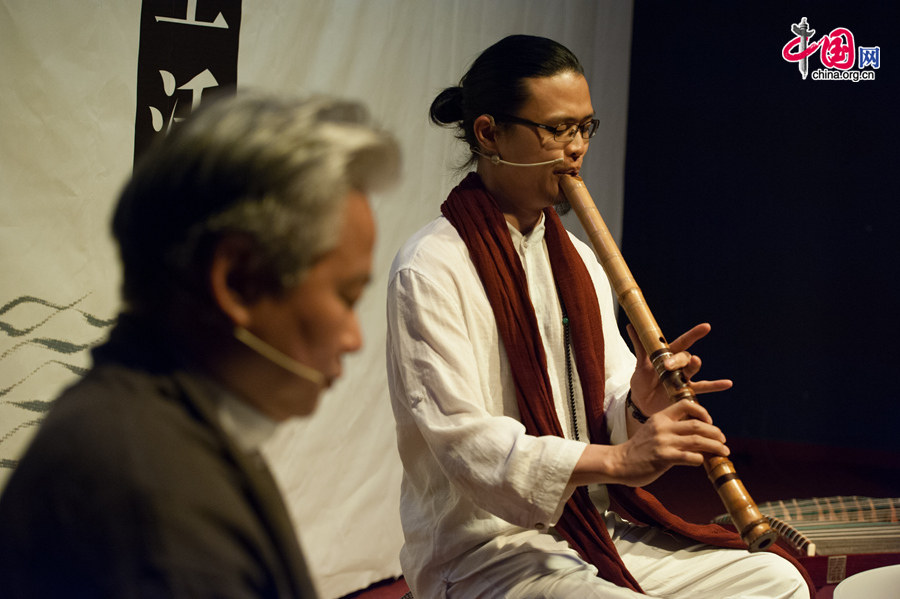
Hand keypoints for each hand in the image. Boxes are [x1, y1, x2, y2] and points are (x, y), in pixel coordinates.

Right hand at [595, 398, 728, 486]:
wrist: (618, 462)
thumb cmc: (638, 449)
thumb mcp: (653, 430)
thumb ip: (671, 428)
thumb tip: (697, 433)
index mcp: (660, 417)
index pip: (686, 405)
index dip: (703, 412)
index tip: (711, 422)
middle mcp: (662, 426)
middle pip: (697, 424)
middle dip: (715, 433)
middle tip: (723, 440)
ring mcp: (663, 442)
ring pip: (698, 441)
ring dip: (715, 446)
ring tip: (724, 451)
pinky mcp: (663, 458)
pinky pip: (690, 457)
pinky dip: (700, 459)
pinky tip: (702, 462)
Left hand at [626, 322, 731, 418]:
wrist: (643, 403)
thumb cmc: (642, 382)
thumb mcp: (640, 365)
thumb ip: (640, 347)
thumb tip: (631, 325)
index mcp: (667, 357)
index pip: (682, 343)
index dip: (694, 335)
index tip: (706, 327)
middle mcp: (678, 366)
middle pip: (684, 357)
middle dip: (678, 359)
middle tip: (667, 365)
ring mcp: (683, 379)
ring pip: (692, 370)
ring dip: (695, 365)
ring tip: (696, 361)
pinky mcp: (686, 393)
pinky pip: (702, 388)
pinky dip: (715, 386)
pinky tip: (727, 383)